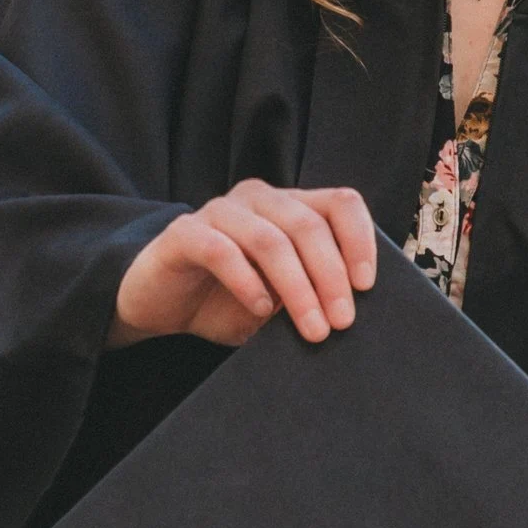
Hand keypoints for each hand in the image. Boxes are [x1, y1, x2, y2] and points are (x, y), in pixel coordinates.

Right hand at [111, 181, 375, 348]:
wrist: (161, 307)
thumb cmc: (226, 301)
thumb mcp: (280, 299)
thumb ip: (311, 293)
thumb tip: (350, 311)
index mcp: (289, 206)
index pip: (340, 204)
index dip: (359, 240)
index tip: (366, 285)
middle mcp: (258, 199)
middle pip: (307, 225)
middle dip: (330, 277)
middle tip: (342, 321)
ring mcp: (218, 211)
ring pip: (269, 240)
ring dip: (297, 287)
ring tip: (312, 327)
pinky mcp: (183, 233)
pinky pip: (221, 250)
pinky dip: (246, 282)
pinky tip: (260, 310)